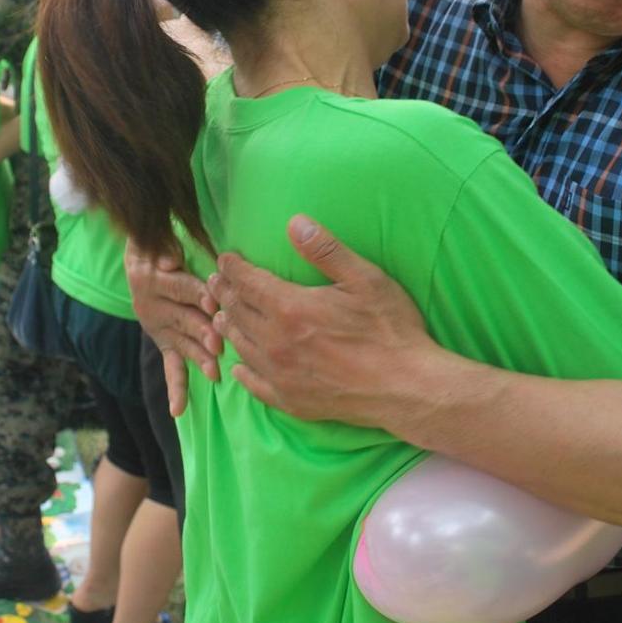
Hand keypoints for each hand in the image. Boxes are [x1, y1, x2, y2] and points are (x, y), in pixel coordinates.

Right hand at [124, 239, 218, 415]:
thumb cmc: (157, 243)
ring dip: (197, 357)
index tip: (214, 302)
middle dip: (203, 331)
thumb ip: (162, 246)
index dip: (197, 293)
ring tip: (213, 372)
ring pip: (181, 343)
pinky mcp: (163, 342)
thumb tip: (170, 259)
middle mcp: (151, 307)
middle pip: (183, 319)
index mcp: (151, 280)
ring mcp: (158, 327)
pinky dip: (175, 388)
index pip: (180, 288)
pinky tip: (177, 410)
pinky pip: (170, 366)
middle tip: (220, 343)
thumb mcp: (155, 238)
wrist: (138, 256)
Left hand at [208, 214, 432, 425]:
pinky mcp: (291, 400)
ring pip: (240, 346)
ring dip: (228, 326)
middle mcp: (276, 342)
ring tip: (222, 315)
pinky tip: (239, 368)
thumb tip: (295, 222)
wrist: (406, 388)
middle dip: (224, 293)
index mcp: (290, 308)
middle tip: (215, 282)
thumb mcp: (365, 279)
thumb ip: (326, 250)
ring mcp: (281, 375)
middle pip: (237, 312)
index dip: (232, 267)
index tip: (225, 259)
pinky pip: (254, 385)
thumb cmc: (390, 329)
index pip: (247, 282)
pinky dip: (242, 372)